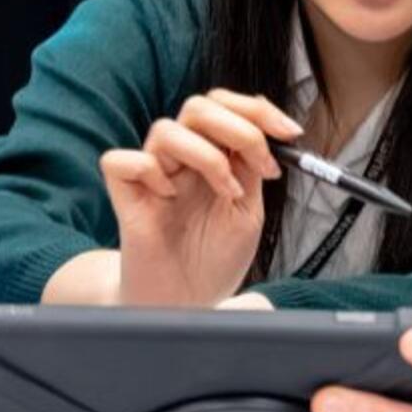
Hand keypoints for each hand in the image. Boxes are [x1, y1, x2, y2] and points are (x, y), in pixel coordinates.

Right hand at [100, 89, 301, 305]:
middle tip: (262, 163)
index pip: (225, 108)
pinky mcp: (126, 197)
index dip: (257, 110)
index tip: (289, 132)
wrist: (189, 303)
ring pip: (165, 129)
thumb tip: (265, 133)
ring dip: (207, 155)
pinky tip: (168, 199)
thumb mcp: (248, 212)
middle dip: (239, 126)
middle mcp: (181, 161)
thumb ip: (251, 171)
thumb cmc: (213, 262)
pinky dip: (149, 171)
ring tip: (227, 193)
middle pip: (198, 107)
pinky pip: (122, 161)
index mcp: (212, 157)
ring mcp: (153, 176)